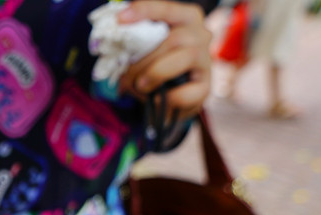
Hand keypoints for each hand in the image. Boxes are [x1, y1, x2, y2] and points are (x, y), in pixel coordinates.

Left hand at [118, 0, 213, 117]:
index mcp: (185, 18)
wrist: (168, 97)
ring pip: (186, 57)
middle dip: (144, 60)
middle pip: (174, 38)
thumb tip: (115, 45)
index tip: (120, 18)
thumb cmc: (154, 65)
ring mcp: (206, 60)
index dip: (145, 11)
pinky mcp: (205, 87)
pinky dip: (166, 98)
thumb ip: (135, 41)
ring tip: (140, 86)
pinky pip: (186, 92)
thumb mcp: (144, 49)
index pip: (166, 8)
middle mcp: (200, 35)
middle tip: (126, 76)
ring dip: (155, 74)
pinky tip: (156, 99)